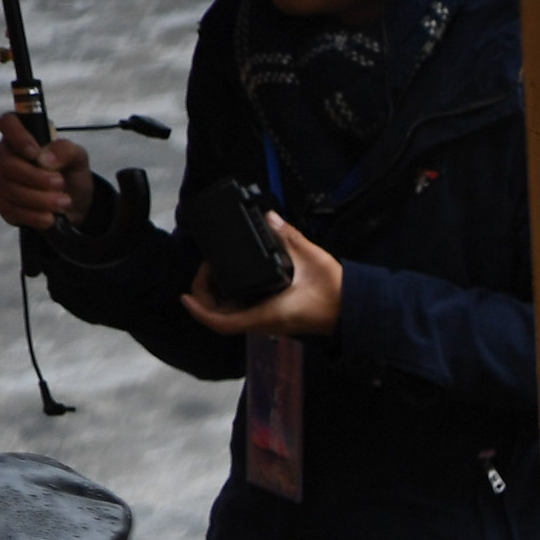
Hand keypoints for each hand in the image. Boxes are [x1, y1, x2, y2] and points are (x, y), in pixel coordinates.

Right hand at [0, 113, 92, 230]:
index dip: (18, 136)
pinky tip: (49, 217)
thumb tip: (45, 158)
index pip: (7, 122)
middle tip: (61, 184)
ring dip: (39, 199)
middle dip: (36, 178)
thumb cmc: (70, 173)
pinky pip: (9, 209)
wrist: (72, 203)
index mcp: (21, 135)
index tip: (35, 153)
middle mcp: (5, 153)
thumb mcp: (78, 159)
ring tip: (64, 202)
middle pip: (6, 162)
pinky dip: (32, 216)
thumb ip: (66, 150)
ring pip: (8, 188)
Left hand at [183, 212, 343, 339]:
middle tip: (208, 266)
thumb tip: (271, 218)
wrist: (355, 311)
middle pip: (221, 315)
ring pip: (231, 312)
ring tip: (217, 267)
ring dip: (218, 293)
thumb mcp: (313, 260)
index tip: (185, 297)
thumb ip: (290, 237)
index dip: (200, 311)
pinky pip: (243, 309)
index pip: (223, 321)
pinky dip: (231, 295)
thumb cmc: (336, 293)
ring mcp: (269, 320)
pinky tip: (232, 276)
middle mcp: (265, 321)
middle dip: (206, 292)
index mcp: (268, 313)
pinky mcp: (274, 315)